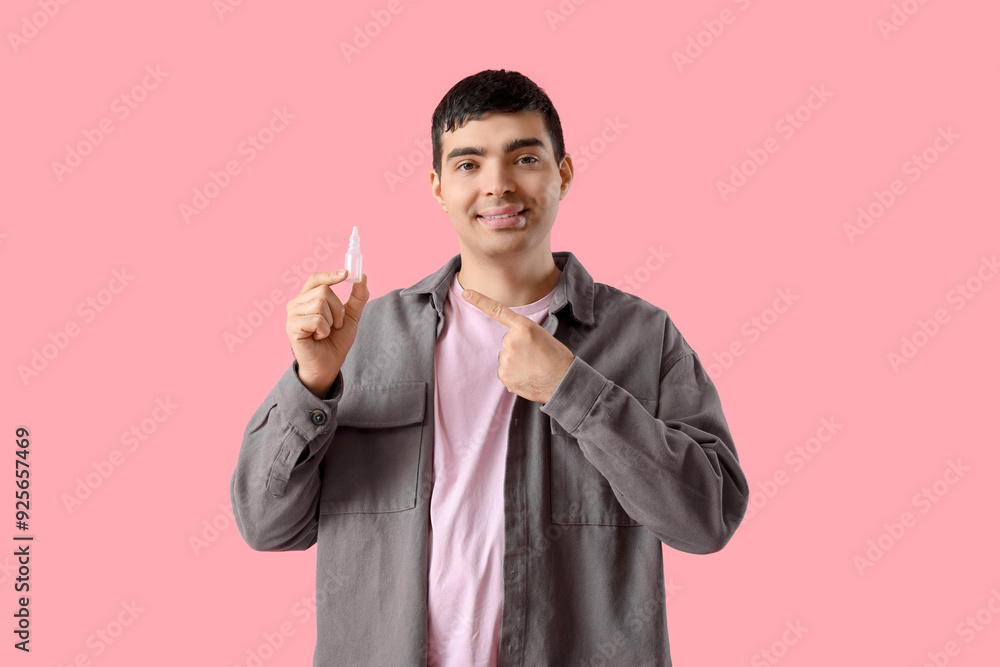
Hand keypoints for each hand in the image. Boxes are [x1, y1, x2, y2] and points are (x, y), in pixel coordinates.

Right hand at [286, 271, 368, 396]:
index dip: (330, 275)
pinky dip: (324, 331)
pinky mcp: (292, 327)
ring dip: (331, 321)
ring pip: (320, 304)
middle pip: (324, 291)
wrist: (329, 364)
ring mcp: (292, 315)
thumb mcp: (350, 316)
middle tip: (335, 325)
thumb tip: (363, 277)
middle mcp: (297, 303)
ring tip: (325, 333)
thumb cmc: (336, 340)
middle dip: (338, 309)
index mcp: (308, 298)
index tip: (347, 274)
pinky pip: (317, 320)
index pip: (316, 279)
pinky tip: (317, 338)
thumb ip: (357, 297)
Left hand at [462, 288, 574, 403]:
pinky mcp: (504, 375)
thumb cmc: (557, 358)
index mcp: (524, 327)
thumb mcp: (542, 336)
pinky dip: (514, 375)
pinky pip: (505, 372)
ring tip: (534, 368)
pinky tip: (528, 377)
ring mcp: (506, 359)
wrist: (564, 381)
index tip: (466, 294)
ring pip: (506, 358)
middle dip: (518, 348)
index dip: (480, 301)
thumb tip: (509, 348)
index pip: (498, 311)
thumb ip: (522, 336)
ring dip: (516, 362)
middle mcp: (511, 341)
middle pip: (507, 341)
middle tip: (535, 356)